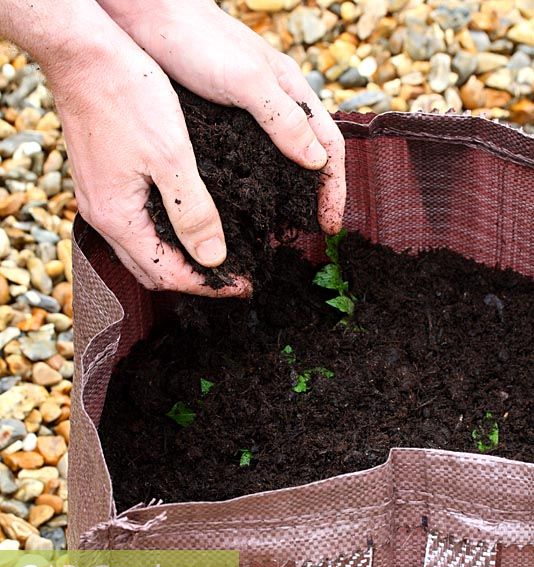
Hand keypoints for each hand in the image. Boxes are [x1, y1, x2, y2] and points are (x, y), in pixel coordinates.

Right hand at [50, 29, 250, 294]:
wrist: (84, 53)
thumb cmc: (127, 96)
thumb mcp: (171, 156)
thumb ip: (193, 212)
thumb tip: (214, 258)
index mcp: (118, 218)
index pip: (167, 274)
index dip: (209, 285)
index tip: (244, 283)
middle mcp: (103, 218)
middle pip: (151, 270)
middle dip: (193, 279)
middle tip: (233, 275)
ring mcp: (99, 201)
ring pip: (142, 251)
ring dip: (178, 259)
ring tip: (215, 255)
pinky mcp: (101, 183)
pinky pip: (134, 227)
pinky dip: (163, 237)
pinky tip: (186, 224)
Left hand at [98, 0, 346, 233]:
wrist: (145, 15)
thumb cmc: (197, 40)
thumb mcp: (246, 81)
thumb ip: (283, 120)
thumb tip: (317, 163)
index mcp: (291, 91)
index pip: (329, 147)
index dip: (335, 188)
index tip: (330, 225)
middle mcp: (275, 103)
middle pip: (310, 156)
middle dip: (317, 195)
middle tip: (312, 232)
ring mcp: (249, 111)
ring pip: (281, 158)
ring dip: (288, 192)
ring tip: (281, 225)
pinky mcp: (221, 117)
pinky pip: (250, 157)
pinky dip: (257, 183)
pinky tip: (244, 201)